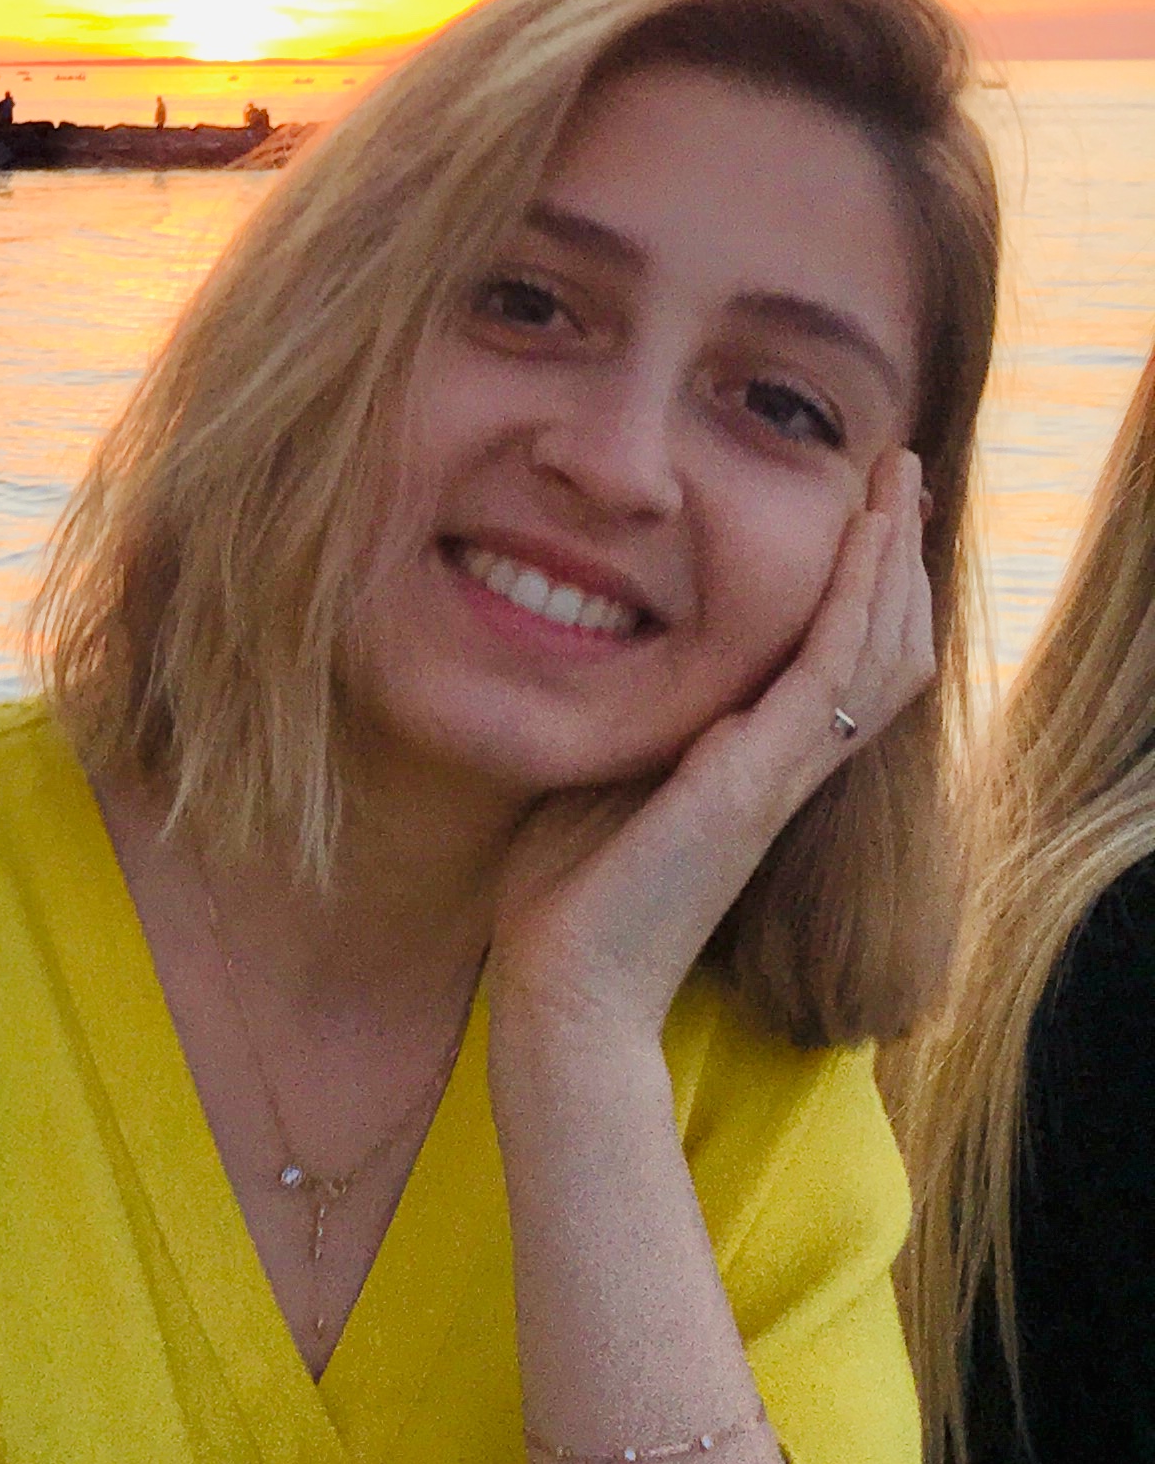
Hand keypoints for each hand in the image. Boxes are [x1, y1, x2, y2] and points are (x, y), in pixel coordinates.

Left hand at [490, 443, 933, 1048]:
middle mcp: (783, 769)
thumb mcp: (602, 780)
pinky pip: (828, 678)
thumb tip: (594, 648)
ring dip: (887, 559)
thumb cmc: (568, 901)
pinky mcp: (753, 785)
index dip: (858, 589)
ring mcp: (778, 777)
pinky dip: (852, 604)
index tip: (857, 510)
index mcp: (752, 767)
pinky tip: (866, 545)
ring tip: (894, 480)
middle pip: (877, 648)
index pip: (836, 665)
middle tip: (897, 469)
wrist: (566, 994)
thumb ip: (629, 724)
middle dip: (890, 555)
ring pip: (872, 652)